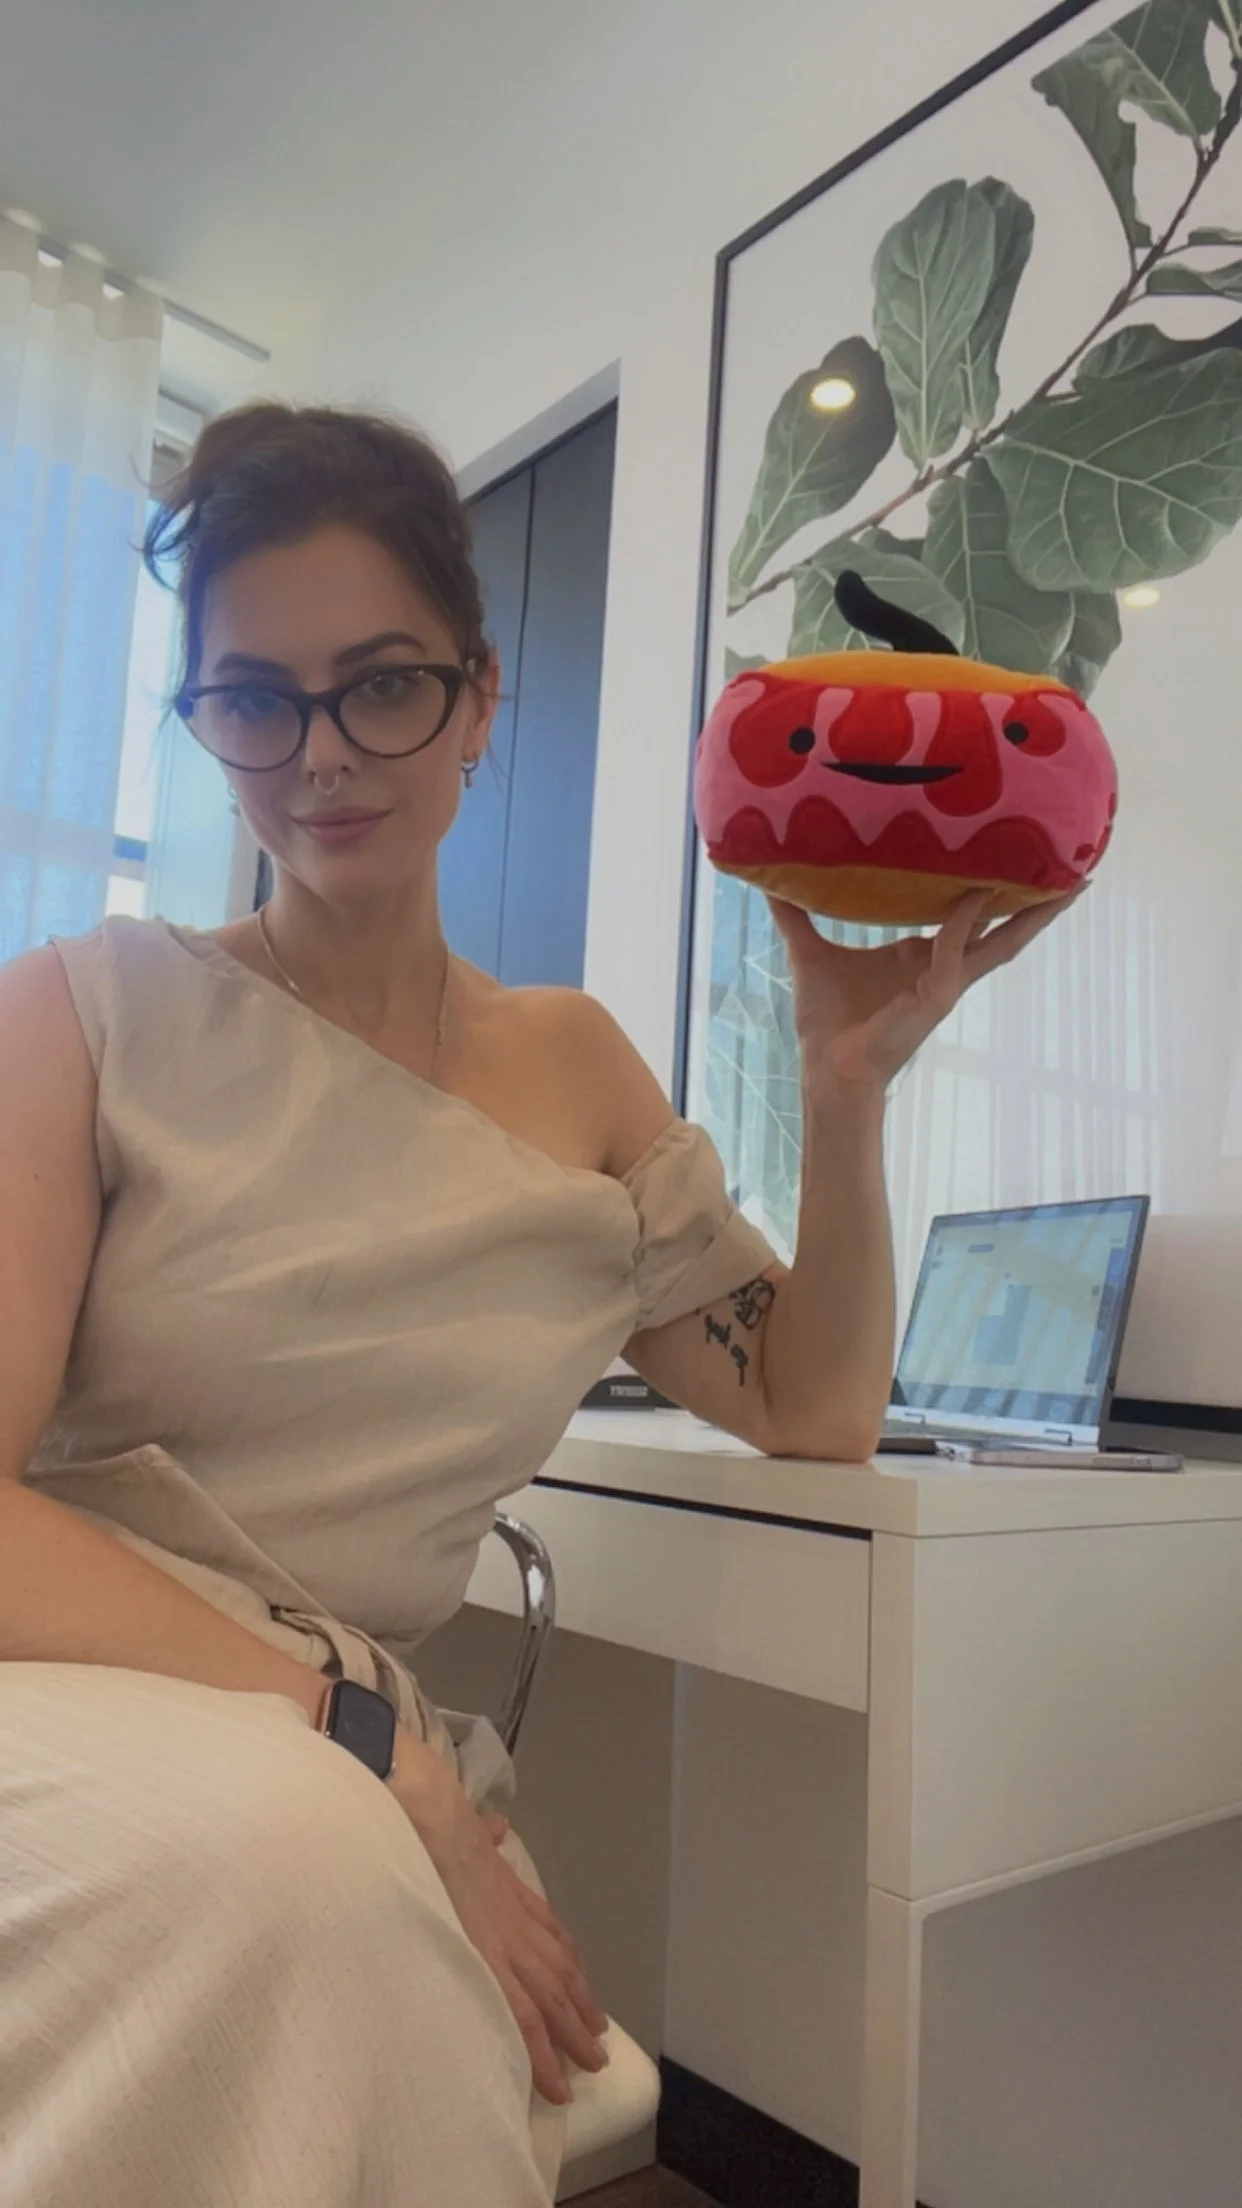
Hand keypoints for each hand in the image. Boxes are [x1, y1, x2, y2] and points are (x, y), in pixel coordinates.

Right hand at [387, 1727, 607, 2104]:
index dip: (571, 1968)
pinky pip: (521, 2017)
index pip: (553, 1937)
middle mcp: (519, 1923)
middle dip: (581, 2012)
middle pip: (561, 1976)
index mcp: (513, 1892)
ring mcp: (507, 1947)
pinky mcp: (488, 1966)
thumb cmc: (440, 1821)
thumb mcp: (472, 1826)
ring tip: (587, 2068)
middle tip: (597, 2046)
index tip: (582, 1993)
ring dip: (570, 2037)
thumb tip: (493, 1827)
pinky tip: (551, 2076)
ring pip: (550, 2003)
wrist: (430, 1822)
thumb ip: (484, 1834)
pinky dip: (539, 2049)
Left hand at [769, 887, 1078, 1092]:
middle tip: (1070, 871)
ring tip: (1067, 887)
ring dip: (1032, 916)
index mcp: (922, 956)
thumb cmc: (825, 1020)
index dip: (992, 891)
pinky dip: (964, 923)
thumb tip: (768, 876)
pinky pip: (955, 950)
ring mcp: (945, 982)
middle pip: (1001, 928)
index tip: (1012, 856)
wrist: (826, 1068)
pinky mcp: (936, 996)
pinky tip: (974, 895)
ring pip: (1000, 941)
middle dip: (1036, 903)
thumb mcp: (810, 952)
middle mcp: (943, 967)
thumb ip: (795, 914)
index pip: (968, 918)